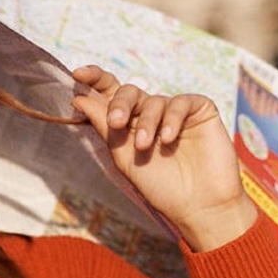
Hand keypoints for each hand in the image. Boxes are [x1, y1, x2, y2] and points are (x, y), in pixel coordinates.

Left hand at [71, 65, 255, 250]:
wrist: (197, 204)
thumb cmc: (159, 186)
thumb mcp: (123, 156)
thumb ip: (104, 126)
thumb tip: (79, 97)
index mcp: (128, 125)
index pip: (109, 94)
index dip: (95, 79)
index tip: (77, 73)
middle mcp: (149, 114)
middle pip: (129, 92)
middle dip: (120, 104)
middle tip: (117, 124)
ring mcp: (175, 112)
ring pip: (153, 100)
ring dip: (146, 122)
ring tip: (145, 147)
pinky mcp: (200, 110)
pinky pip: (181, 102)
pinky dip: (172, 118)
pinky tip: (168, 138)